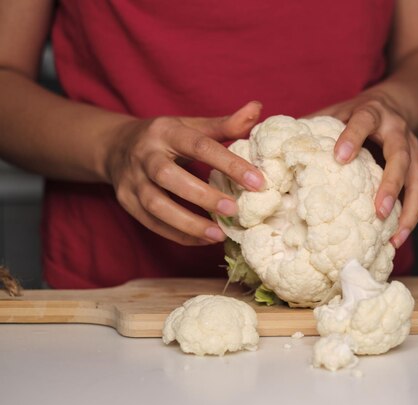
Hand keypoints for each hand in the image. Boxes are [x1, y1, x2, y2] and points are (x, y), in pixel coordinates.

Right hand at [105, 101, 265, 245]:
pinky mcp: (126, 202)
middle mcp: (145, 154)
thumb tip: (257, 108)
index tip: (257, 181)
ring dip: (188, 223)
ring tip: (219, 234)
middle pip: (168, 176)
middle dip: (202, 196)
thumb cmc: (166, 138)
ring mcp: (132, 180)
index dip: (230, 164)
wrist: (116, 146)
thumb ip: (225, 124)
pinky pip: (152, 223)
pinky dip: (179, 235)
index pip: (199, 145)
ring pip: (156, 204)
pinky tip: (204, 239)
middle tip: (234, 209)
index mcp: (166, 131)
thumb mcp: (192, 126)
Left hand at [311, 92, 417, 248]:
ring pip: (417, 179)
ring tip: (394, 236)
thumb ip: (313, 126)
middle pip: (399, 156)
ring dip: (407, 208)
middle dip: (390, 183)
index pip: (363, 121)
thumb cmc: (358, 113)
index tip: (339, 157)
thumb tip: (276, 144)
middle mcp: (397, 131)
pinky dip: (411, 216)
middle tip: (378, 210)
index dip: (352, 137)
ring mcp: (413, 150)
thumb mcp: (337, 111)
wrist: (396, 103)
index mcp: (372, 113)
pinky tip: (398, 237)